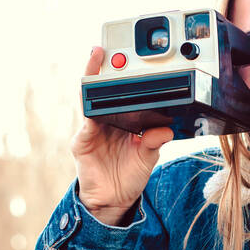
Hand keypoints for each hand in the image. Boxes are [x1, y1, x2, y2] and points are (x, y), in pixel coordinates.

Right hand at [72, 46, 173, 222]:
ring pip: (90, 100)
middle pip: (102, 91)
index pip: (121, 95)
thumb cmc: (129, 177)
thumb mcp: (147, 158)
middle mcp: (106, 122)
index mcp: (123, 122)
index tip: (130, 60)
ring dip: (91, 80)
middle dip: (102, 69)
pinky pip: (87, 123)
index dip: (124, 78)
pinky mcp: (82, 142)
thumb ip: (155, 142)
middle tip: (106, 48)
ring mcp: (92, 130)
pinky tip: (94, 102)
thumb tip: (166, 129)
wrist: (113, 201)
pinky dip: (91, 112)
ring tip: (95, 60)